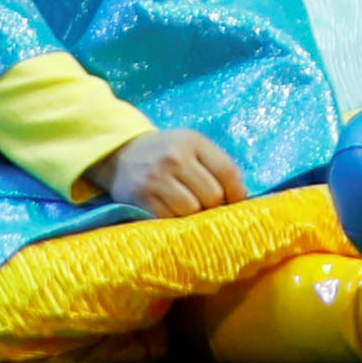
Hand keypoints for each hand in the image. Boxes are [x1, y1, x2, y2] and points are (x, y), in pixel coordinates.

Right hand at [99, 124, 249, 217]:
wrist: (121, 154)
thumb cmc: (167, 151)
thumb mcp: (193, 145)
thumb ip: (217, 164)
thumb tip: (240, 195)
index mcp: (193, 142)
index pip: (227, 172)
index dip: (237, 191)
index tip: (235, 200)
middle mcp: (174, 159)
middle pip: (212, 195)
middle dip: (214, 204)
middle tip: (207, 204)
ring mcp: (156, 179)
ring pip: (191, 210)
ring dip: (194, 214)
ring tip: (189, 206)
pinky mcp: (141, 198)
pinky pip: (169, 218)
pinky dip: (175, 219)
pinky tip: (172, 210)